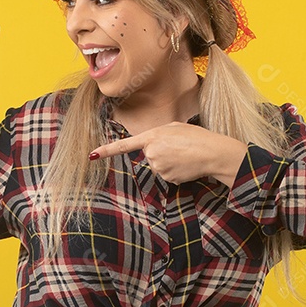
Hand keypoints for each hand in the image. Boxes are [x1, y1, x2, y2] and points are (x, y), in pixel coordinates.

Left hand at [88, 122, 246, 186]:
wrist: (213, 153)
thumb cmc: (197, 137)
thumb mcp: (175, 128)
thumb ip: (158, 135)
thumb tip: (151, 147)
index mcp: (152, 136)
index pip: (124, 146)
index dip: (107, 151)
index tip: (92, 156)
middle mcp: (152, 153)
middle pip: (149, 156)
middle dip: (161, 152)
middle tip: (179, 147)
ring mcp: (159, 167)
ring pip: (158, 167)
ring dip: (169, 162)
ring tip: (184, 156)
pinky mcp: (168, 179)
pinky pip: (167, 175)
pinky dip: (176, 172)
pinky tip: (186, 165)